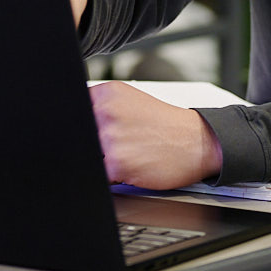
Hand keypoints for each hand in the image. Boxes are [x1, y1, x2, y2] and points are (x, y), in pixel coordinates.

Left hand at [88, 81, 222, 190]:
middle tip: (118, 145)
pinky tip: (132, 167)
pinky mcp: (117, 163)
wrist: (196, 141)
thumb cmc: (165, 126)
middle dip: (94, 145)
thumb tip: (76, 122)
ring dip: (104, 161)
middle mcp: (107, 111)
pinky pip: (101, 175)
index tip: (91, 130)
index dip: (82, 126)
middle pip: (79, 136)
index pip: (73, 110)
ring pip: (90, 156)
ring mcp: (111, 137)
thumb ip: (101, 108)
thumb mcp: (130, 101)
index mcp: (107, 93)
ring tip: (127, 155)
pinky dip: (113, 176)